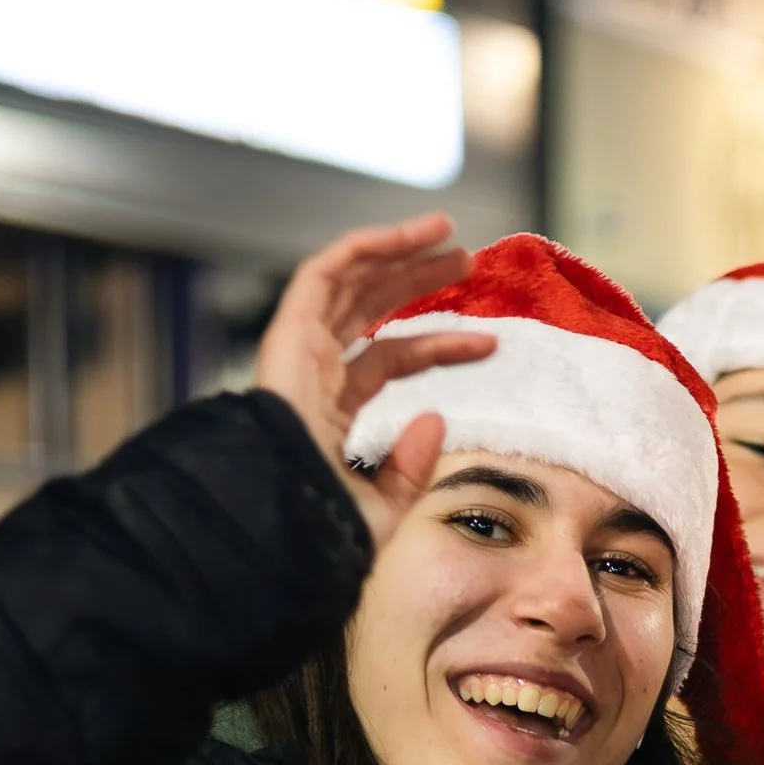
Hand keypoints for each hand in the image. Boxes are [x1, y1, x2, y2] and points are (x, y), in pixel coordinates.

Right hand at [253, 215, 496, 547]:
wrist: (274, 522)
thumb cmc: (315, 530)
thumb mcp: (381, 507)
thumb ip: (410, 471)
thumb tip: (437, 420)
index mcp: (331, 407)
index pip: (391, 358)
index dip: (439, 345)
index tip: (490, 343)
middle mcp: (314, 371)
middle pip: (371, 309)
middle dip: (417, 279)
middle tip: (465, 261)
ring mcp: (298, 350)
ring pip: (351, 282)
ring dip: (398, 252)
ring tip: (449, 234)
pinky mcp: (287, 334)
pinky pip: (323, 274)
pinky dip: (363, 248)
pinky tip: (407, 237)